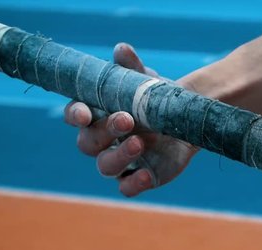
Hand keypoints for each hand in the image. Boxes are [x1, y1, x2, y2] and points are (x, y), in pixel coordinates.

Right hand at [64, 43, 198, 196]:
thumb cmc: (156, 98)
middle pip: (88, 143)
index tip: (84, 112)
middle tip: (127, 119)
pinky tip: (146, 175)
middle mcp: (103, 140)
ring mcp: (120, 161)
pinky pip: (127, 188)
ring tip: (139, 143)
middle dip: (104, 132)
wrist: (187, 120)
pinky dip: (133, 184)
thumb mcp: (146, 81)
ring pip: (105, 166)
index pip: (75, 116)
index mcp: (97, 114)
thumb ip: (132, 68)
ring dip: (118, 156)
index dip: (75, 115)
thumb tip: (122, 49)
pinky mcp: (138, 177)